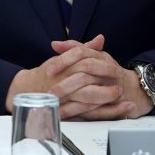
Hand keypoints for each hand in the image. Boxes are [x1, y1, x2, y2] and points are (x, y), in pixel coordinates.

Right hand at [6, 35, 150, 120]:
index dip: (104, 67)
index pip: (85, 64)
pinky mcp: (67, 112)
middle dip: (106, 84)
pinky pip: (87, 115)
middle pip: (87, 82)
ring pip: (88, 100)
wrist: (32, 88)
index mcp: (64, 67)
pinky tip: (117, 111)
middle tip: (120, 84)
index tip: (116, 69)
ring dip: (107, 100)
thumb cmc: (51, 72)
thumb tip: (100, 39)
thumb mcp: (65, 57)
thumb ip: (83, 48)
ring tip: (122, 99)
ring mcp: (64, 98)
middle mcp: (63, 82)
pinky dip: (103, 113)